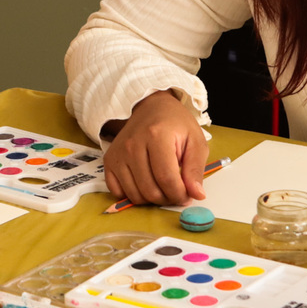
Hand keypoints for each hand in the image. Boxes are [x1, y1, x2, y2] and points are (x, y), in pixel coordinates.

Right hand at [100, 91, 207, 205]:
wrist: (152, 108)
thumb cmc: (176, 124)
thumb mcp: (195, 141)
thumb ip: (195, 169)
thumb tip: (197, 195)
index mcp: (156, 136)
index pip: (167, 178)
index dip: (180, 194)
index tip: (188, 196)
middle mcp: (133, 145)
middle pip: (150, 190)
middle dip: (168, 199)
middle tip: (177, 192)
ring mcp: (118, 153)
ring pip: (135, 195)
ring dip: (152, 200)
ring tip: (163, 188)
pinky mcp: (109, 160)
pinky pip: (118, 192)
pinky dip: (133, 195)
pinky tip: (145, 184)